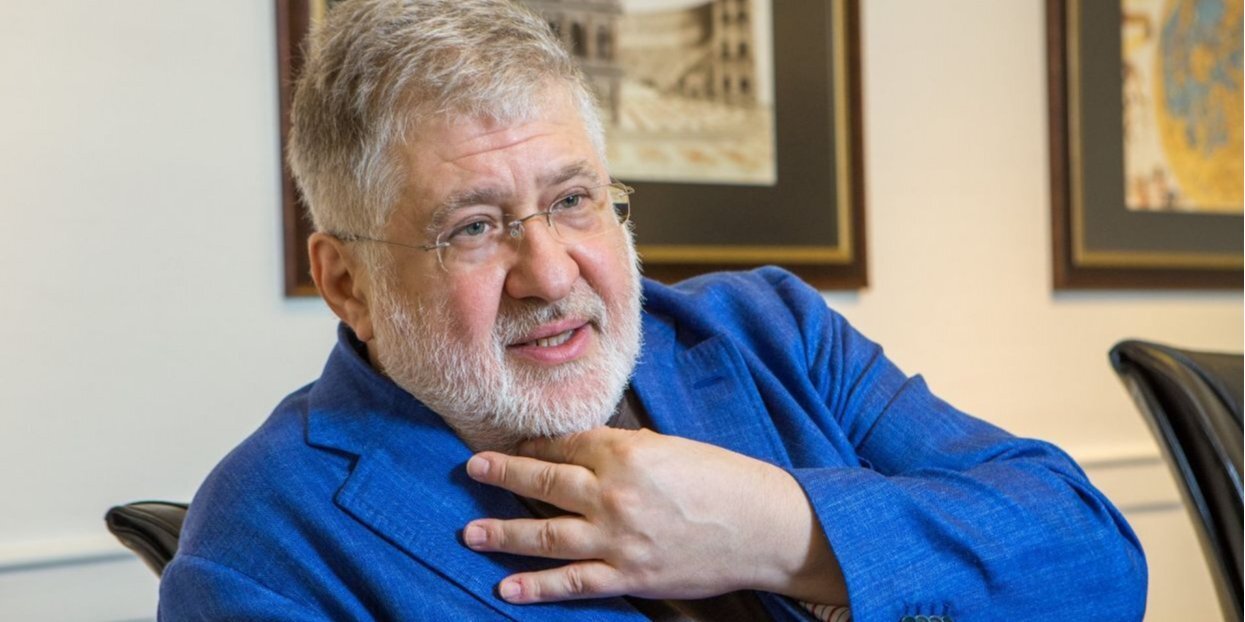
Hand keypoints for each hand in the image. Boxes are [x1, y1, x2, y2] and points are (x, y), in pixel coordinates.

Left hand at [461, 428, 845, 604]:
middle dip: (504, 473)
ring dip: (503, 532)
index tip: (517, 444)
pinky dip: (537, 586)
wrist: (761, 527)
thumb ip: (625, 449)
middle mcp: (614, 493)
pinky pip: (573, 582)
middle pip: (545, 481)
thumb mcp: (671, 448)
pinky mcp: (628, 575)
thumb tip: (586, 449)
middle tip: (472, 467)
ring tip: (470, 532)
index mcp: (627, 452)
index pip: (566, 444)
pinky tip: (507, 586)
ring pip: (546, 533)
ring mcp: (618, 538)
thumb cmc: (722, 479)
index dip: (538, 444)